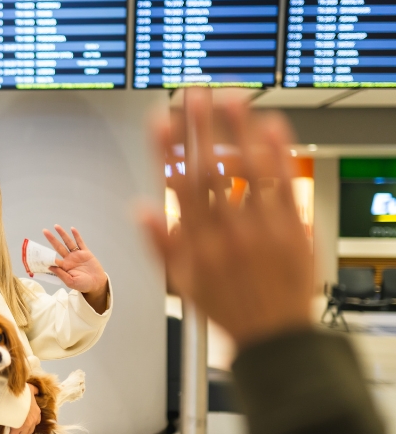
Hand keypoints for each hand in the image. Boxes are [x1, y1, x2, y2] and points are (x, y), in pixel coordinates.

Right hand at [7, 384, 40, 433]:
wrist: (15, 396)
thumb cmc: (22, 392)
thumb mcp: (30, 389)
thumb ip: (34, 390)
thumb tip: (37, 391)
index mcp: (36, 412)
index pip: (36, 421)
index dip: (31, 423)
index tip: (26, 423)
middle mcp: (33, 420)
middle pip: (30, 430)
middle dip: (24, 432)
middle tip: (18, 432)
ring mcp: (25, 425)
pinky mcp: (17, 428)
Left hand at [43, 225, 108, 312]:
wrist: (96, 284)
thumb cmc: (83, 285)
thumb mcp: (71, 282)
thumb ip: (61, 274)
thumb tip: (50, 266)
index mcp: (64, 267)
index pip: (53, 259)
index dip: (46, 254)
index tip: (38, 249)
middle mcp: (69, 259)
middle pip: (58, 247)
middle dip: (52, 239)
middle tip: (44, 231)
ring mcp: (77, 255)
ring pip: (68, 242)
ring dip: (62, 234)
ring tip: (56, 226)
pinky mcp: (85, 253)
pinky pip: (80, 242)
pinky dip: (76, 236)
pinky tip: (72, 229)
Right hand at [139, 88, 312, 348]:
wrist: (276, 336)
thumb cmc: (229, 309)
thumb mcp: (183, 283)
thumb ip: (161, 244)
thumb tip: (141, 209)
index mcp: (198, 243)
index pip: (178, 185)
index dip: (167, 150)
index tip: (160, 121)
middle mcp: (228, 231)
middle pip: (211, 170)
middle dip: (199, 129)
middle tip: (193, 96)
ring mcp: (262, 228)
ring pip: (248, 171)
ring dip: (239, 131)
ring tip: (230, 98)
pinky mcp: (293, 228)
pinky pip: (284, 185)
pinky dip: (277, 154)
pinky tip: (270, 127)